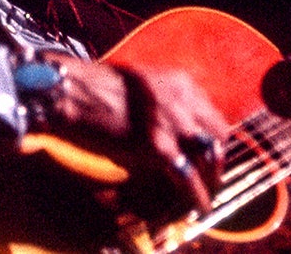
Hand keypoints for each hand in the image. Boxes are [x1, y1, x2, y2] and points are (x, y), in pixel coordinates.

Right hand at [38, 55, 227, 216]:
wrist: (72, 92)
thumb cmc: (94, 91)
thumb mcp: (141, 91)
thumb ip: (160, 107)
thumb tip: (167, 136)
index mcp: (181, 84)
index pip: (213, 116)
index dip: (212, 141)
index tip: (207, 157)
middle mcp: (184, 100)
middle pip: (218, 138)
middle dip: (216, 162)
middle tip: (209, 179)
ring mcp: (173, 122)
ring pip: (208, 160)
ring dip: (208, 182)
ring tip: (204, 197)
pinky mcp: (157, 146)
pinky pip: (188, 179)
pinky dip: (196, 196)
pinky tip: (198, 206)